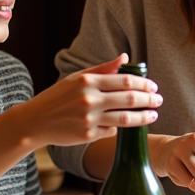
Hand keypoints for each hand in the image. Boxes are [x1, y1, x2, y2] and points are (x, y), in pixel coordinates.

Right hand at [19, 54, 161, 147]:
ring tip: (153, 115)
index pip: (125, 80)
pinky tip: (131, 124)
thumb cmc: (58, 97)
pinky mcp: (88, 136)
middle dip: (149, 99)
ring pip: (125, 118)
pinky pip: (112, 131)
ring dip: (144, 117)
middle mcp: (89, 99)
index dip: (143, 84)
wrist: (35, 122)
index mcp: (88, 81)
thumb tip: (125, 58)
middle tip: (159, 100)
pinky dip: (123, 128)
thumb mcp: (77, 78)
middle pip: (129, 99)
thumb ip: (102, 69)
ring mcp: (89, 119)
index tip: (153, 86)